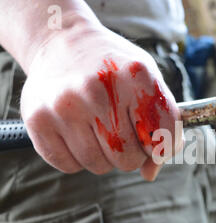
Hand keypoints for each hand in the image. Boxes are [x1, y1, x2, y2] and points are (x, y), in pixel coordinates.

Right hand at [20, 23, 182, 179]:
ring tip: (99, 130)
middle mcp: (99, 90)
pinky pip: (69, 166)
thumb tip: (150, 173)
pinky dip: (78, 158)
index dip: (161, 149)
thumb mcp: (148, 81)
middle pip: (128, 158)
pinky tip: (77, 133)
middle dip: (131, 155)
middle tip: (123, 134)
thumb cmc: (115, 68)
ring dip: (104, 158)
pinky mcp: (38, 119)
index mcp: (136, 76)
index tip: (153, 143)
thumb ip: (162, 126)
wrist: (63, 41)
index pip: (162, 138)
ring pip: (98, 165)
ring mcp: (65, 105)